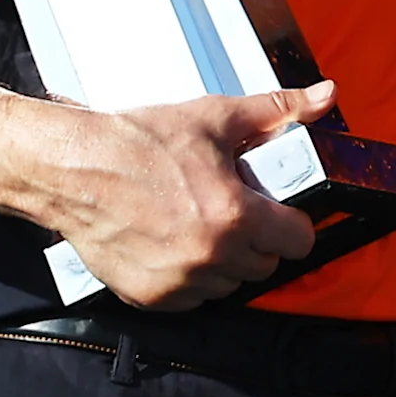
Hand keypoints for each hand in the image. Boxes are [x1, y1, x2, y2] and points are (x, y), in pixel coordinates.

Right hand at [50, 80, 328, 307]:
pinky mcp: (150, 297)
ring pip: (229, 284)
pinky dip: (190, 278)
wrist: (74, 168)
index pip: (298, 242)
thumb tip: (321, 97)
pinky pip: (192, 299)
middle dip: (257, 238)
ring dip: (224, 260)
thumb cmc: (137, 143)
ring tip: (199, 223)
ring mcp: (179, 281)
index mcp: (233, 215)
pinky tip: (175, 242)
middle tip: (233, 210)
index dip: (292, 223)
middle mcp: (209, 256)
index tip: (279, 213)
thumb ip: (276, 110)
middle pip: (265, 264)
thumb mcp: (214, 117)